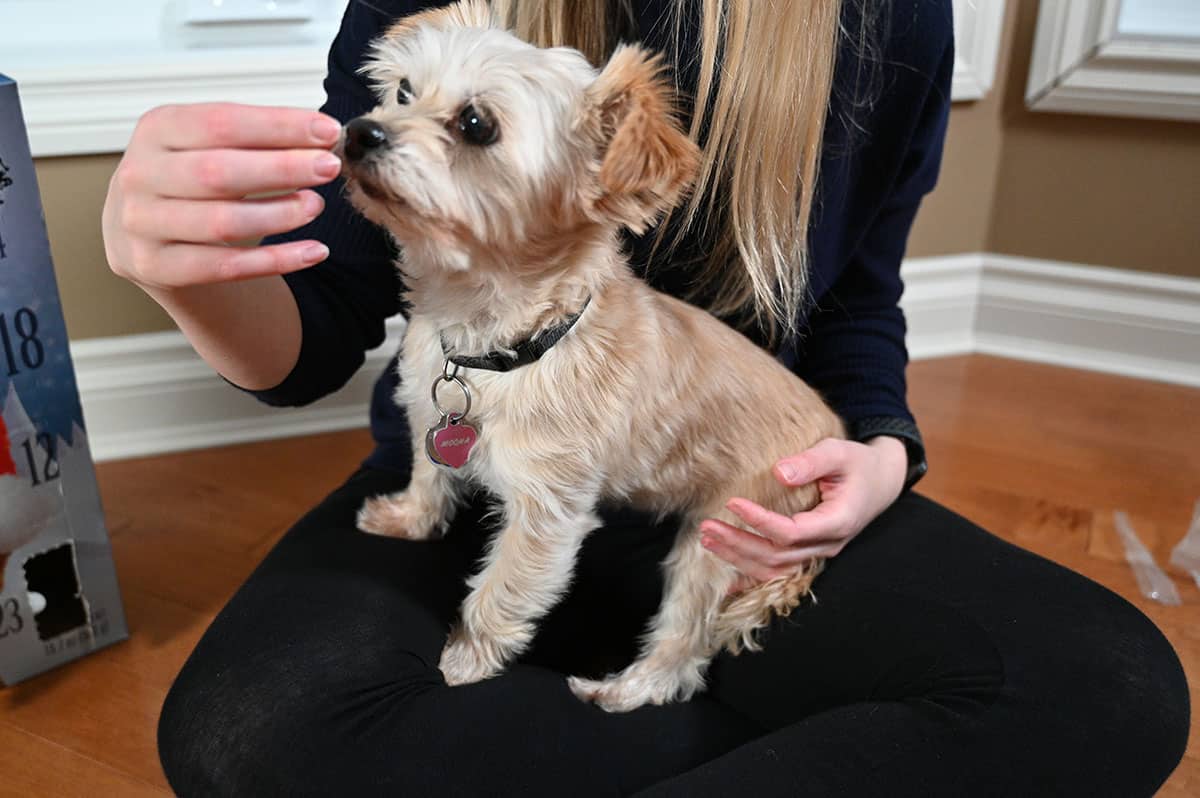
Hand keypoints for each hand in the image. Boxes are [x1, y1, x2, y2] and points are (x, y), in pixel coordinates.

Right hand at [103, 103, 341, 290]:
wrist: (146, 236)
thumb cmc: (191, 182)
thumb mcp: (211, 147)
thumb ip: (257, 139)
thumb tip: (322, 134)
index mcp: (156, 129)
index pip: (220, 122)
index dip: (277, 126)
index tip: (327, 130)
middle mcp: (140, 175)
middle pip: (218, 172)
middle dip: (282, 169)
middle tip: (329, 167)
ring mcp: (142, 224)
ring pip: (222, 223)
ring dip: (279, 215)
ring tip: (316, 205)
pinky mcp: (156, 267)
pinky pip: (226, 267)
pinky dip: (275, 261)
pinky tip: (313, 251)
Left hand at [700, 436, 907, 589]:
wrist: (879, 482)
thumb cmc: (857, 464)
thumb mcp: (839, 452)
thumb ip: (811, 461)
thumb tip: (778, 472)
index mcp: (837, 522)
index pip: (791, 532)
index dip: (760, 521)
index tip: (732, 502)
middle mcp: (827, 545)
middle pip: (777, 555)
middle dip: (738, 543)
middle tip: (706, 525)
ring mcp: (818, 554)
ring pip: (774, 569)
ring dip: (738, 559)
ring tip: (707, 540)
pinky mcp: (809, 555)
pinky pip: (778, 575)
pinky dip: (751, 579)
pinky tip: (724, 582)